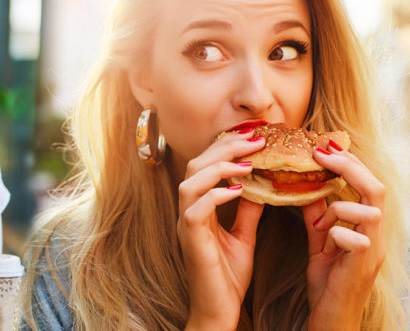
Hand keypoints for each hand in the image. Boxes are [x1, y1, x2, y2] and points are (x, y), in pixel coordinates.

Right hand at [178, 129, 265, 329]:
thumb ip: (247, 211)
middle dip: (224, 147)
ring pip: (190, 181)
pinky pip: (195, 209)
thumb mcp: (243, 237)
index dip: (226, 147)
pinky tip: (239, 189)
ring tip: (248, 161)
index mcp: (199, 208)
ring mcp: (187, 225)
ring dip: (219, 166)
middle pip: (196, 165)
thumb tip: (260, 186)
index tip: (254, 136)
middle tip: (255, 138)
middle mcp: (188, 212)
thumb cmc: (227, 278)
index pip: (205, 166)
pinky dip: (216, 194)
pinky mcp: (191, 240)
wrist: (218, 311)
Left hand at [302, 143, 384, 330]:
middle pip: (376, 189)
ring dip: (338, 207)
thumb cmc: (328, 283)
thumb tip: (308, 190)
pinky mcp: (363, 267)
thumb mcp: (321, 243)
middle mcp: (376, 236)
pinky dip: (336, 232)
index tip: (324, 145)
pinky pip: (356, 239)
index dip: (350, 162)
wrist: (332, 321)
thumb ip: (319, 217)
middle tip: (320, 153)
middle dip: (349, 166)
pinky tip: (323, 240)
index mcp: (367, 227)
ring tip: (318, 224)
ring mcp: (373, 251)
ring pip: (369, 211)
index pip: (368, 184)